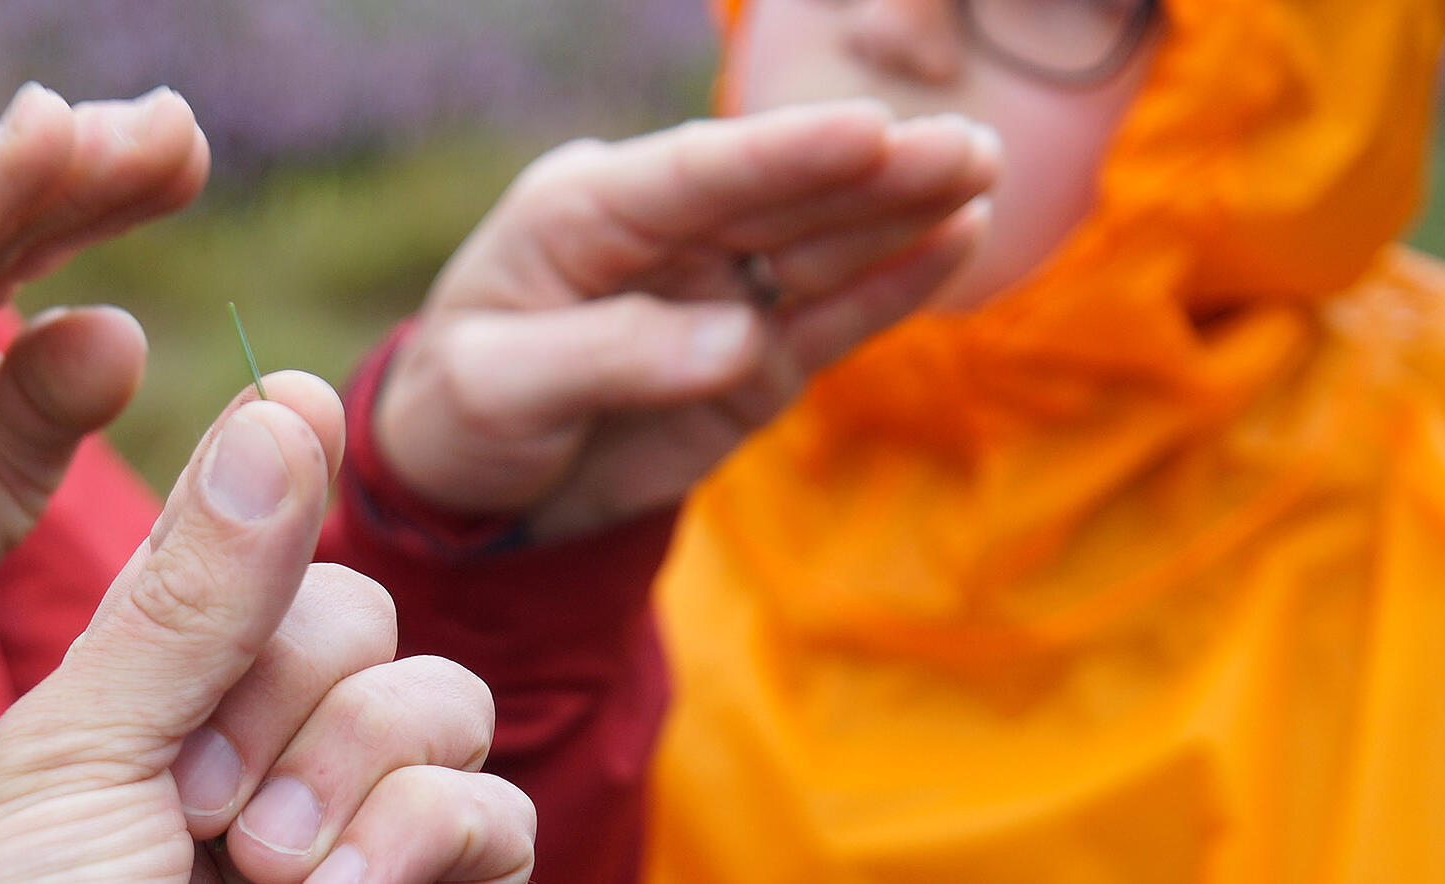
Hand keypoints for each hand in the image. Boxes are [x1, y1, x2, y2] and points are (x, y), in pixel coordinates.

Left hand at [0, 372, 533, 883]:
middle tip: (192, 813)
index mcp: (154, 696)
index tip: (261, 495)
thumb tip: (290, 394)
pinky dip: (428, 838)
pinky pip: (500, 817)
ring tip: (261, 876)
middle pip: (363, 612)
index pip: (262, 548)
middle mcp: (263, 754)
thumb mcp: (83, 757)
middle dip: (286, 698)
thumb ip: (193, 593)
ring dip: (356, 772)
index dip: (259, 542)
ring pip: (442, 703)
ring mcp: (356, 840)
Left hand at [375, 100, 998, 538]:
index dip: (783, 153)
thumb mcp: (498, 389)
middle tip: (966, 144)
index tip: (866, 130)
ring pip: (822, 244)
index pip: (696, 173)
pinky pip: (835, 312)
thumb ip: (613, 356)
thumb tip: (742, 339)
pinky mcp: (757, 354)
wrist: (472, 485)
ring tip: (982, 168)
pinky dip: (896, 282)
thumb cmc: (461, 413)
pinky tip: (961, 238)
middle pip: (780, 195)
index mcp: (583, 211)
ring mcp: (719, 292)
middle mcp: (663, 235)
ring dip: (902, 209)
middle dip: (873, 169)